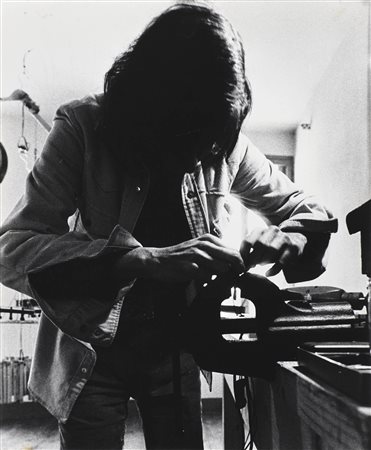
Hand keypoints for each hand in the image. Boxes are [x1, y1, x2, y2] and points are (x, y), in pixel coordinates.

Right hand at [113, 234, 244, 282]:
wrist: (157, 260)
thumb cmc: (180, 257)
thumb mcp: (198, 248)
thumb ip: (215, 253)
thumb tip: (235, 263)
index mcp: (208, 239)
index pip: (234, 251)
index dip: (240, 264)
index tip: (238, 273)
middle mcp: (204, 245)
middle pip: (233, 258)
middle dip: (236, 271)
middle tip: (233, 279)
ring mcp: (196, 255)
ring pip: (222, 269)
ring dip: (222, 279)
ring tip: (216, 282)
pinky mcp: (189, 267)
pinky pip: (208, 278)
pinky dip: (208, 283)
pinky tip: (202, 283)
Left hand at [240, 226, 306, 276]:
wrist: (295, 241)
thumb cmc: (273, 245)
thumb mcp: (260, 244)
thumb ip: (250, 250)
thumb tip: (240, 263)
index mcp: (261, 230)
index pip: (248, 241)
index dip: (243, 254)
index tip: (242, 263)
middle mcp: (273, 231)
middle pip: (260, 245)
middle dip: (254, 258)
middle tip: (252, 266)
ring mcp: (284, 238)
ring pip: (272, 250)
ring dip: (264, 261)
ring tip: (261, 265)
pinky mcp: (294, 248)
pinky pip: (282, 260)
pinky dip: (273, 269)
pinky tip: (268, 273)